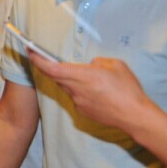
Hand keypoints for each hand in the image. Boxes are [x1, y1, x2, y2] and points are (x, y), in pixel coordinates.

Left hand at [28, 51, 148, 130]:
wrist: (136, 117)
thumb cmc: (128, 89)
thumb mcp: (116, 65)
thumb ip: (98, 62)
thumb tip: (90, 65)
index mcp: (83, 76)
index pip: (52, 68)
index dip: (38, 59)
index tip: (30, 50)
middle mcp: (76, 90)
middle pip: (55, 77)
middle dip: (47, 66)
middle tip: (42, 56)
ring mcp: (78, 102)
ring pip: (66, 86)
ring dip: (67, 79)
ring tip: (83, 75)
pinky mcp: (83, 111)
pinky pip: (75, 97)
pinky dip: (79, 90)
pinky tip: (94, 90)